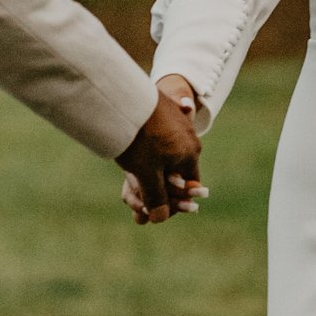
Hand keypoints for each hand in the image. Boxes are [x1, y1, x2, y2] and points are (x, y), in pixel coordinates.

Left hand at [117, 77, 204, 223]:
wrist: (124, 97)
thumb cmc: (138, 139)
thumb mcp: (146, 174)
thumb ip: (156, 198)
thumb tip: (160, 219)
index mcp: (191, 155)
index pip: (189, 186)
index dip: (172, 201)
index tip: (152, 205)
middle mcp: (190, 138)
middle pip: (177, 169)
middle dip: (158, 183)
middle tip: (134, 188)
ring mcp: (178, 121)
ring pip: (166, 152)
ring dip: (150, 165)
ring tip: (130, 166)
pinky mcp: (165, 109)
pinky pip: (159, 135)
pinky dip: (147, 146)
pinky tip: (130, 146)